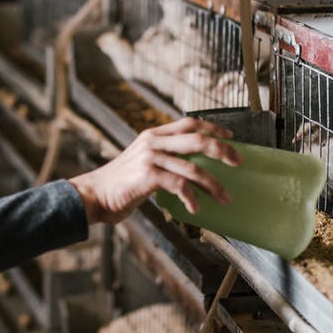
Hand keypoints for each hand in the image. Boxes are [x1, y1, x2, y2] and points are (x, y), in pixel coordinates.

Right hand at [68, 117, 241, 223]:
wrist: (94, 195)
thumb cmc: (121, 184)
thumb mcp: (142, 161)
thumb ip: (163, 157)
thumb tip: (193, 166)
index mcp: (153, 135)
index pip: (190, 123)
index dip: (213, 128)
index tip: (231, 137)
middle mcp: (153, 142)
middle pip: (197, 140)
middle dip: (223, 151)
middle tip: (238, 163)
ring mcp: (150, 158)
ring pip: (193, 168)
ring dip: (214, 185)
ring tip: (225, 198)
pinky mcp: (147, 176)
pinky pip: (179, 186)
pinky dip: (192, 198)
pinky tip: (196, 209)